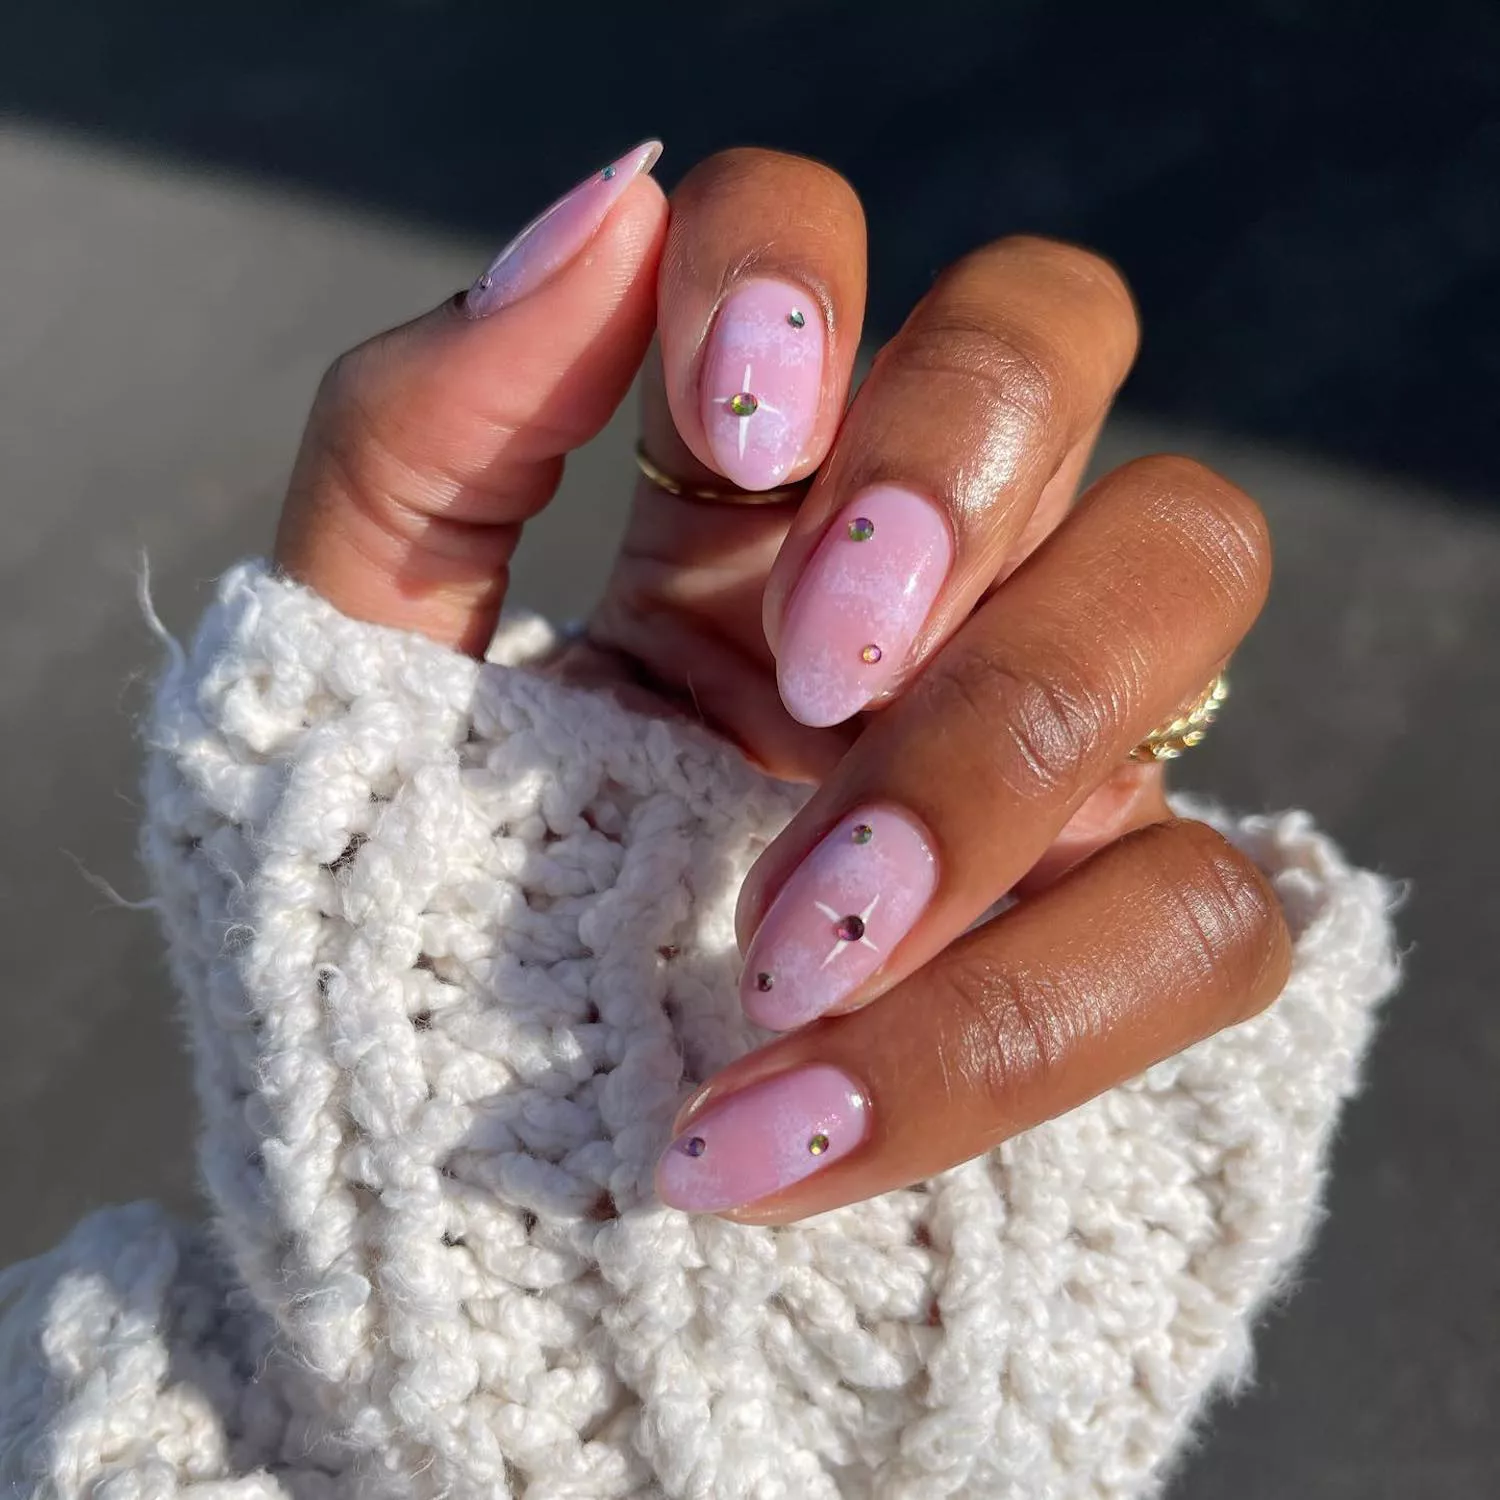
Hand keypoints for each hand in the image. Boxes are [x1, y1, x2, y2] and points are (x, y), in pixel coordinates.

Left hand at [275, 142, 1290, 1222]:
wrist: (458, 1195)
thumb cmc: (398, 915)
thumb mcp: (355, 676)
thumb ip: (426, 441)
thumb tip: (603, 206)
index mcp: (726, 500)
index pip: (819, 242)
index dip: (802, 273)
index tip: (736, 428)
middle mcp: (913, 575)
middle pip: (1060, 341)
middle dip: (952, 471)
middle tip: (812, 671)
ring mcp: (1046, 742)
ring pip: (1185, 580)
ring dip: (1000, 753)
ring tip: (785, 946)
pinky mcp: (1119, 936)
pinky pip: (1201, 922)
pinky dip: (1005, 1031)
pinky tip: (791, 1126)